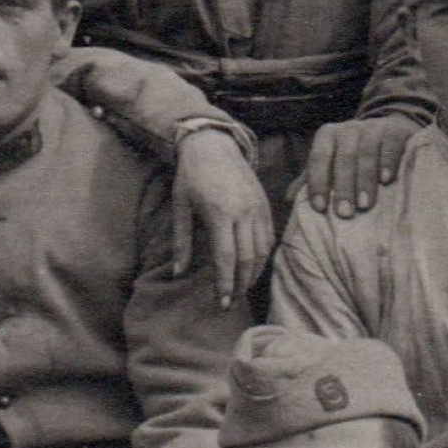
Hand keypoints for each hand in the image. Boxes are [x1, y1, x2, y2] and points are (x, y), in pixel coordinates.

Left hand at [172, 129, 272, 305]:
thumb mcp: (180, 207)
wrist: (214, 145)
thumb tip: (178, 273)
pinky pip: (269, 236)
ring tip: (242, 288)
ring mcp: (258, 207)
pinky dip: (263, 255)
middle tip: (232, 302)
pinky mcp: (265, 204)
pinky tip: (253, 267)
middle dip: (241, 284)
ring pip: (262, 249)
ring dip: (254, 273)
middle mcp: (243, 211)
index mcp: (219, 213)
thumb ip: (181, 242)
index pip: (226, 257)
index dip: (225, 283)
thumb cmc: (191, 176)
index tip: (222, 303)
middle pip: (248, 258)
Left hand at [304, 114, 418, 217]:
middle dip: (343, 188)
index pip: (318, 158)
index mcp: (327, 135)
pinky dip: (388, 162)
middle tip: (344, 213)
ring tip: (365, 205)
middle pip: (343, 158)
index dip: (318, 183)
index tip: (320, 208)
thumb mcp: (331, 163)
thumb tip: (289, 199)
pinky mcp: (394, 128)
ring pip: (366, 152)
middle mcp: (348, 128)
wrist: (388, 132)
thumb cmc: (352, 156)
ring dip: (364, 180)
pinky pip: (390, 144)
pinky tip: (386, 180)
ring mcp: (372, 126)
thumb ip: (311, 178)